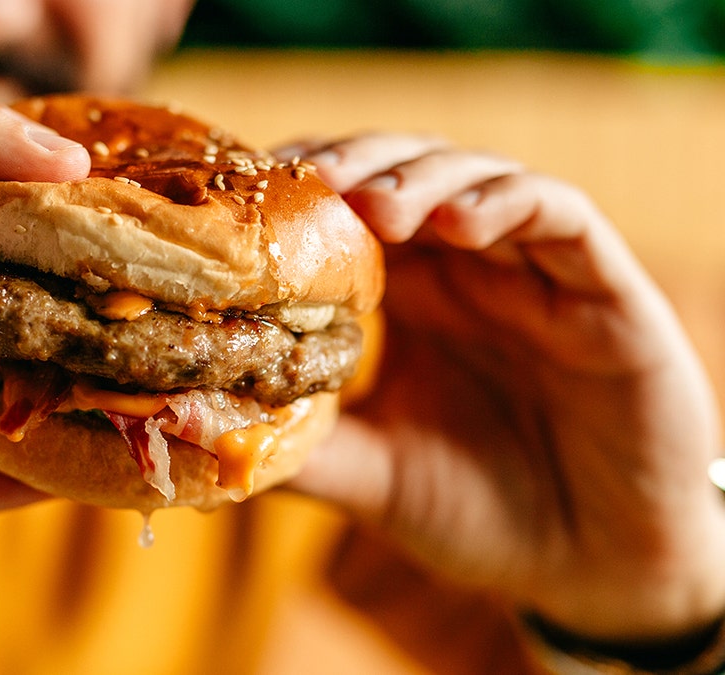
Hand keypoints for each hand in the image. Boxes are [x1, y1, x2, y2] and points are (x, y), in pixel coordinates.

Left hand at [280, 134, 724, 643]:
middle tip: (305, 181)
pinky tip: (460, 223)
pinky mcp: (604, 289)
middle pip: (401, 176)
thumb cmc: (479, 513)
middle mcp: (467, 272)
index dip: (298, 197)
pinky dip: (508, 204)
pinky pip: (560, 218)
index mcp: (409, 302)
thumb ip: (299, 447)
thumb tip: (190, 429)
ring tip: (375, 205)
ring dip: (421, 178)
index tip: (244, 196)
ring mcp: (533, 274)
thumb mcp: (373, 478)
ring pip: (475, 178)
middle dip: (352, 168)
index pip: (347, 217)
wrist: (594, 568)